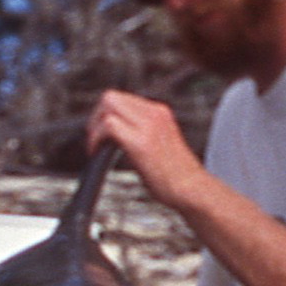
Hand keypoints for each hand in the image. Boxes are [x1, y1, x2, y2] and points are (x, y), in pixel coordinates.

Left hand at [87, 90, 206, 209]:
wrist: (191, 189)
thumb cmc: (175, 176)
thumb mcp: (160, 144)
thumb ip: (141, 133)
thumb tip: (117, 136)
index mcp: (159, 112)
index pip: (122, 99)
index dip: (106, 114)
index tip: (101, 133)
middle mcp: (155, 113)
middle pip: (111, 96)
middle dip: (96, 116)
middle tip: (95, 139)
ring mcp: (149, 125)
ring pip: (108, 105)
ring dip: (94, 126)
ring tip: (95, 146)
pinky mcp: (140, 142)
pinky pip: (108, 125)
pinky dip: (96, 138)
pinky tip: (97, 152)